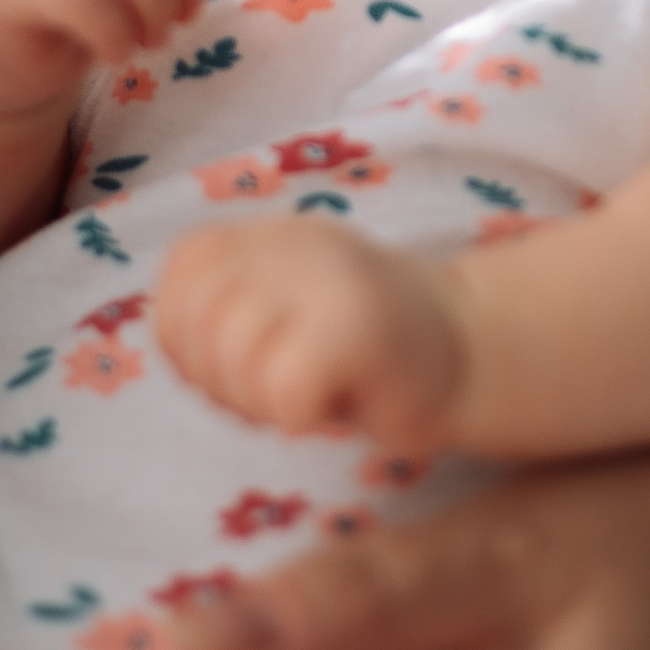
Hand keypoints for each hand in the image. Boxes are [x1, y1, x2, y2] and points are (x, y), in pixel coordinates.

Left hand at [156, 216, 467, 452]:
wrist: (476, 355)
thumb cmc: (365, 356)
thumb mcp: (287, 310)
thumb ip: (226, 310)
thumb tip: (173, 341)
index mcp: (272, 235)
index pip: (184, 270)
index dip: (186, 333)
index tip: (235, 364)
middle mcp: (298, 242)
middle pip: (198, 319)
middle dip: (217, 379)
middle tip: (270, 395)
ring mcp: (333, 280)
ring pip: (233, 354)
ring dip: (256, 402)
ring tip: (300, 401)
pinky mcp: (361, 328)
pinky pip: (283, 386)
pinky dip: (295, 414)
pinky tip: (326, 411)